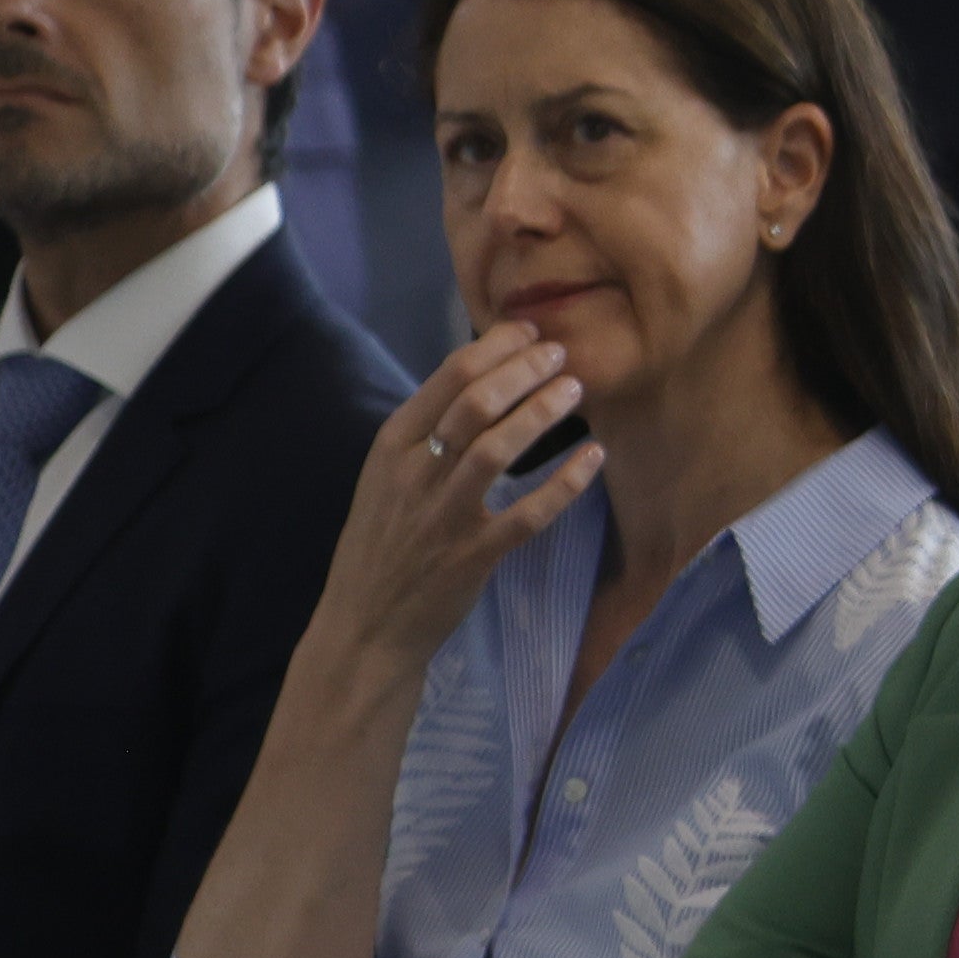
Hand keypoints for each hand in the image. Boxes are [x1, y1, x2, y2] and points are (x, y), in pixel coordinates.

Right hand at [319, 334, 603, 686]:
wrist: (364, 625)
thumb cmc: (382, 545)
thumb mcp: (385, 480)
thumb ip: (425, 436)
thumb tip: (481, 384)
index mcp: (391, 448)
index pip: (446, 379)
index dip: (495, 348)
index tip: (529, 332)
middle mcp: (414, 475)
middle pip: (474, 404)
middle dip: (523, 370)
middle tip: (560, 355)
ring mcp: (443, 517)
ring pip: (497, 450)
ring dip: (542, 413)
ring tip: (575, 391)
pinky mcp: (473, 556)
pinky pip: (528, 513)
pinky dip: (566, 482)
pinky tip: (594, 457)